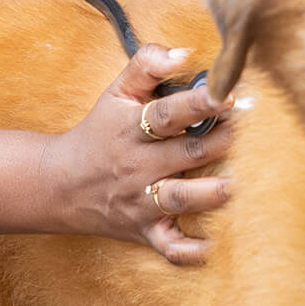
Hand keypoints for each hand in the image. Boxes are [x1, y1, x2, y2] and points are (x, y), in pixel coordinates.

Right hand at [41, 44, 236, 265]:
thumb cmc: (100, 131)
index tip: (226, 94)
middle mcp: (138, 165)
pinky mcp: (144, 230)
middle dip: (217, 142)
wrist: (61, 184)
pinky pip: (167, 246)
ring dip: (207, 194)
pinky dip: (187, 253)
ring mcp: (141, 201)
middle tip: (243, 132)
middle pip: (183, 154)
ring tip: (233, 185)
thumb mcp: (116, 92)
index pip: (167, 113)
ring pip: (178, 199)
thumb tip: (185, 52)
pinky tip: (210, 249)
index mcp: (132, 128)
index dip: (198, 103)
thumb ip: (148, 63)